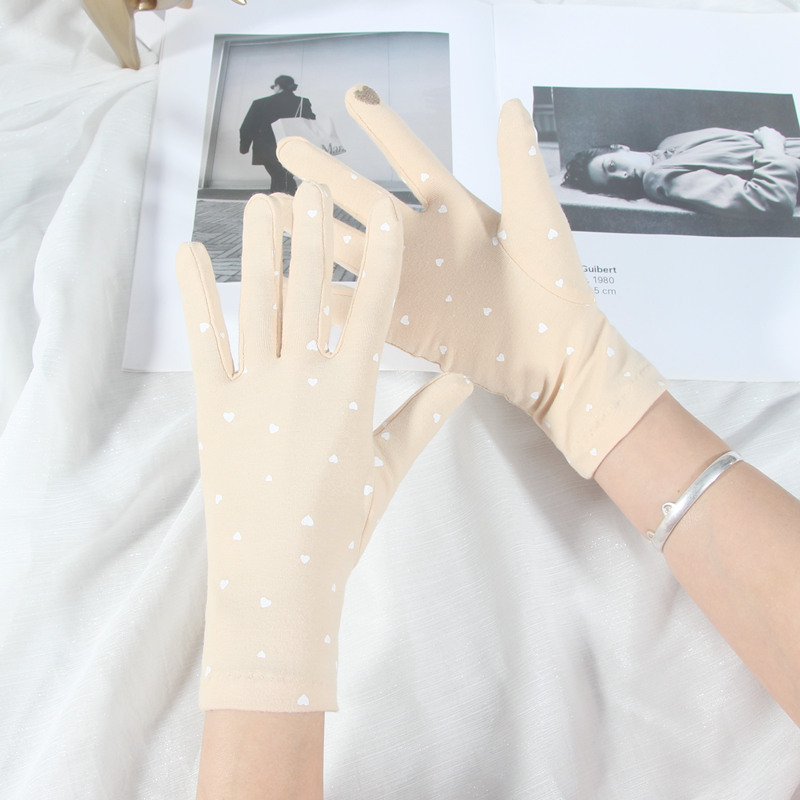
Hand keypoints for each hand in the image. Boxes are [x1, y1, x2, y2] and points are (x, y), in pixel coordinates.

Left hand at [177, 182, 471, 711]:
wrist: (278, 576)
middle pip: (312, 290)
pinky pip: (205, 339)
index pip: (375, 309)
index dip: (382, 258)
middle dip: (316, 234)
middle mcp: (304, 377)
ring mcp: (255, 388)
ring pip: (260, 302)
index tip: (385, 216)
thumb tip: (465, 381)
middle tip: (315, 186)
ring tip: (264, 203)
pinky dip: (197, 293)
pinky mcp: (213, 404)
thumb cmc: (340, 526)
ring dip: (262, 247)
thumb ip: (426, 417)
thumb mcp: (388, 468)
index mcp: (353, 391)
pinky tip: (190, 251)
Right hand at [278, 87, 664, 476]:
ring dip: (311, 232)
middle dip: (324, 174)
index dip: (382, 127)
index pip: (410, 157)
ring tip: (271, 210)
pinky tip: (291, 284)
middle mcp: (424, 242)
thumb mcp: (538, 219)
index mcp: (455, 210)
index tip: (352, 95)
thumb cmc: (555, 286)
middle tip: (286, 146)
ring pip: (348, 251)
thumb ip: (519, 166)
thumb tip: (511, 104)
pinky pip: (357, 307)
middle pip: (362, 199)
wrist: (555, 356)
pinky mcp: (405, 325)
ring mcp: (411, 284)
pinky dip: (324, 299)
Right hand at [753, 126, 785, 153]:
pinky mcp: (782, 138)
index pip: (761, 129)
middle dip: (767, 135)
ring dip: (773, 138)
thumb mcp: (756, 136)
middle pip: (769, 131)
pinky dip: (778, 141)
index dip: (759, 132)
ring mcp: (778, 133)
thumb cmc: (763, 141)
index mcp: (765, 129)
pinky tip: (775, 145)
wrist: (773, 145)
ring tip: (770, 144)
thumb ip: (755, 132)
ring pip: (775, 135)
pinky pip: (780, 139)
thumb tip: (756, 131)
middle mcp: (772, 129)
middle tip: (764, 140)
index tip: (758, 136)